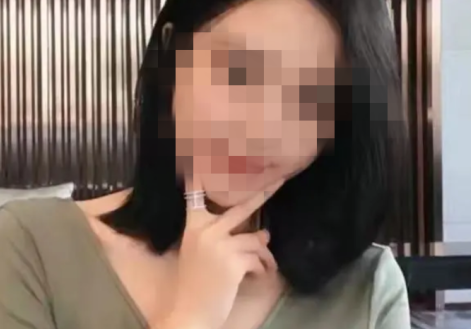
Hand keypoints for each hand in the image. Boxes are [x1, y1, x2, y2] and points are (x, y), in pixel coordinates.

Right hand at [162, 177, 283, 328]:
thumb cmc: (194, 284)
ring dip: (264, 253)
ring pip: (256, 239)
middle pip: (241, 208)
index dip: (200, 177)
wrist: (190, 313)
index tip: (202, 156)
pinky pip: (258, 258)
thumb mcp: (198, 253)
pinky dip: (262, 268)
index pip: (195, 196)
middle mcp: (206, 230)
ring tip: (265, 264)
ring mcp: (220, 245)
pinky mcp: (234, 261)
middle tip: (280, 180)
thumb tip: (261, 232)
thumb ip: (220, 238)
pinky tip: (256, 277)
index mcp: (193, 227)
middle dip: (264, 193)